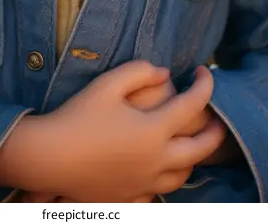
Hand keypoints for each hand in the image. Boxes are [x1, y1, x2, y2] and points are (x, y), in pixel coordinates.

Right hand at [0, 60, 226, 201]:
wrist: (50, 158)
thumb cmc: (78, 116)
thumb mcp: (108, 84)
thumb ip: (140, 71)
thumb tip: (166, 73)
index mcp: (155, 130)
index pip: (195, 103)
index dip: (205, 84)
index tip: (204, 71)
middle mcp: (157, 160)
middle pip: (202, 148)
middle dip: (217, 131)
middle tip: (218, 117)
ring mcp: (145, 182)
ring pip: (185, 174)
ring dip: (195, 157)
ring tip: (192, 144)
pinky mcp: (131, 196)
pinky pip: (160, 191)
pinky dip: (168, 177)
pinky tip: (160, 168)